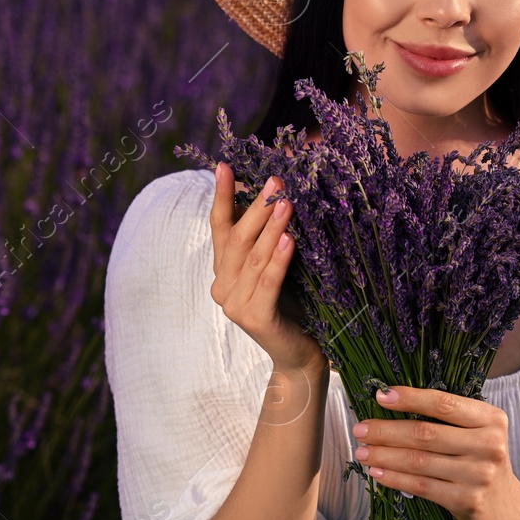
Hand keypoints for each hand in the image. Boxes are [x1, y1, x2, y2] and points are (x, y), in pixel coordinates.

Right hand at [208, 162, 324, 375]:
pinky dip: (278, 261)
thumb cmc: (293, 305)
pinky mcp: (255, 319)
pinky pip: (268, 283)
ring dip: (270, 228)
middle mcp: (223, 286)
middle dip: (256, 207)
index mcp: (224, 270)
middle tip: (275, 181)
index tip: (225, 166)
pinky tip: (289, 240)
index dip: (222, 196)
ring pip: (253, 258)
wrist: (300, 354)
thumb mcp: (276, 267)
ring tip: (286, 202)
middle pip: (237, 238)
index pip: (219, 226)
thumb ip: (268, 239)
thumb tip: (279, 194)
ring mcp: (235, 304)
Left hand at [351, 385, 519, 519]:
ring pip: (419, 461)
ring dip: (384, 455)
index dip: (410, 398)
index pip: (444, 403)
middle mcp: (488, 445)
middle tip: (360, 429)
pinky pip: (421, 485)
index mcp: (491, 420)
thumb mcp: (478, 433)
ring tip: (362, 452)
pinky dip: (395, 478)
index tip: (380, 395)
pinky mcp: (467, 500)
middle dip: (386, 430)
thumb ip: (448, 419)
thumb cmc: (481, 462)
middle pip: (426, 433)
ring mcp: (478, 475)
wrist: (506, 508)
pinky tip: (378, 472)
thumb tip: (393, 403)